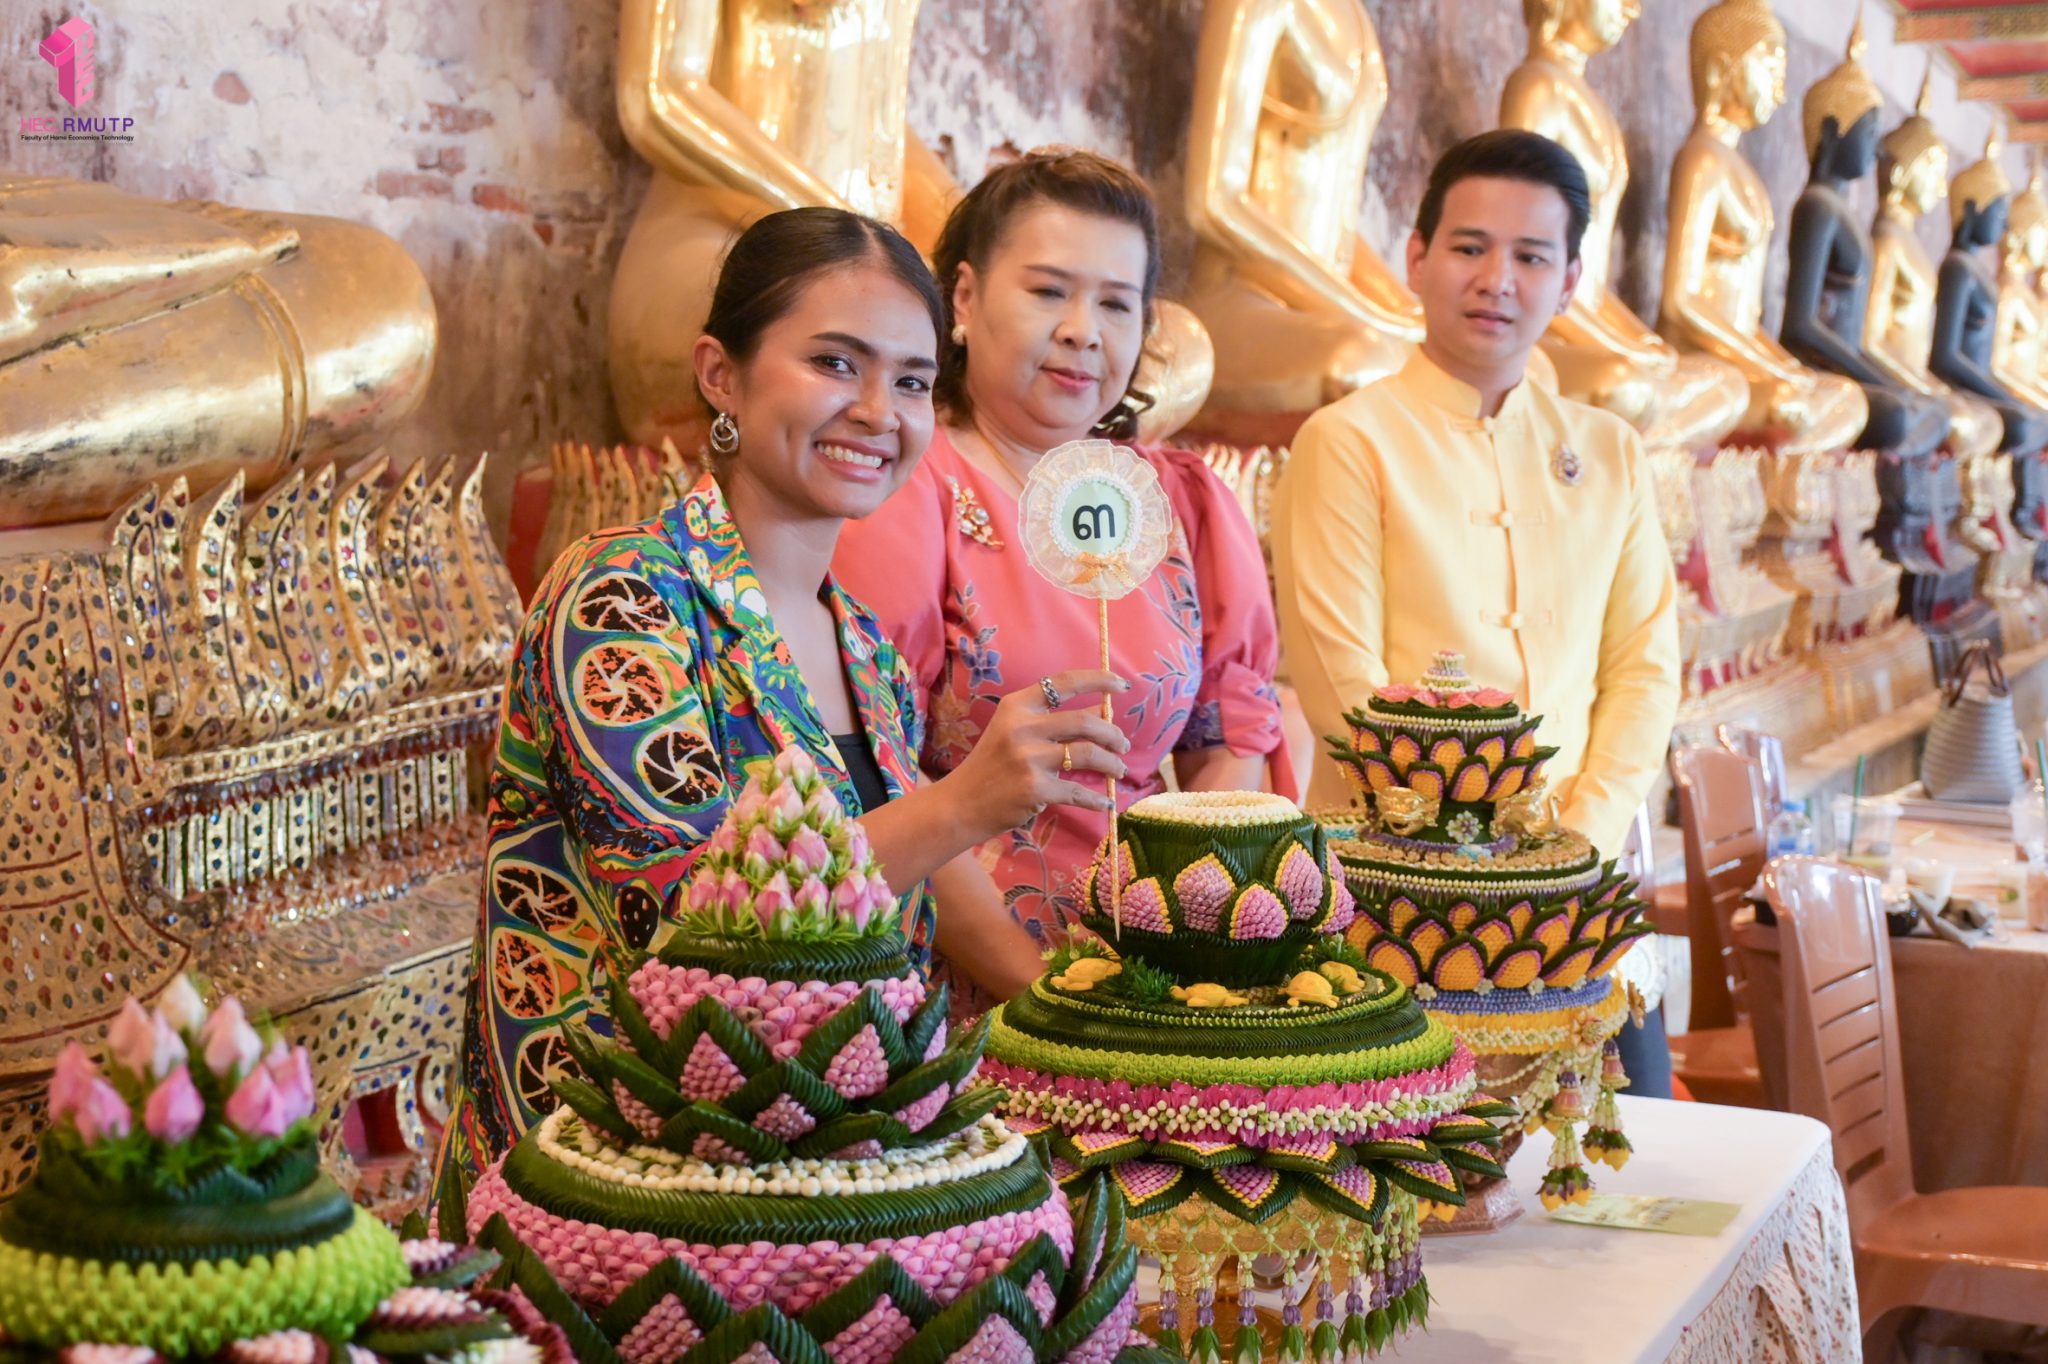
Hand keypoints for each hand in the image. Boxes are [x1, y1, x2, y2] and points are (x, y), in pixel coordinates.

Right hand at [944, 668, 1131, 838]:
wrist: (961, 804)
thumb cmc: (991, 766)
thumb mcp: (1012, 731)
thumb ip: (1049, 720)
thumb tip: (1101, 713)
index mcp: (1017, 706)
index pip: (1064, 683)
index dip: (1098, 680)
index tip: (1121, 685)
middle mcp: (1022, 727)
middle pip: (1085, 721)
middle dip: (1113, 733)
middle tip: (1123, 744)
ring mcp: (1029, 759)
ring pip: (1088, 754)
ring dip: (1112, 763)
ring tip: (1119, 770)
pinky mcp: (1035, 789)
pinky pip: (1078, 792)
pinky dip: (1097, 800)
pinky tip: (1105, 803)